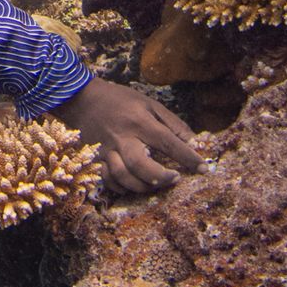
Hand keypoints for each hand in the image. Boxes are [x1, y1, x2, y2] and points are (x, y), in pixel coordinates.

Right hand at [52, 76, 201, 194]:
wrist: (82, 99)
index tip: (204, 169)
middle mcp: (123, 137)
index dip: (188, 157)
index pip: (168, 142)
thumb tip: (193, 141)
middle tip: (175, 178)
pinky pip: (108, 180)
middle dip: (161, 177)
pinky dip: (121, 188)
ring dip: (143, 186)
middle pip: (141, 164)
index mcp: (139, 121)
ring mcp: (107, 150)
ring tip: (156, 184)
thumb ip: (172, 122)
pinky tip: (133, 186)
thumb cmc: (120, 100)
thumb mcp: (149, 103)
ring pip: (123, 176)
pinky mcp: (95, 158)